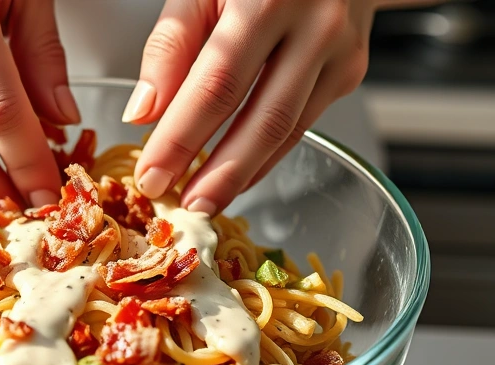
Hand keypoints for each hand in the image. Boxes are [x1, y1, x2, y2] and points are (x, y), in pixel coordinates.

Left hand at [125, 0, 376, 213]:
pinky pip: (302, 124)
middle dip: (218, 174)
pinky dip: (266, 156)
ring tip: (204, 201)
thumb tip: (144, 114)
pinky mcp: (350, 70)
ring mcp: (340, 51)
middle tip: (182, 208)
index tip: (151, 176)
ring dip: (243, 175)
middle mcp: (315, 25)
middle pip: (263, 120)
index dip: (181, 138)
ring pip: (288, 131)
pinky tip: (237, 174)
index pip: (217, 85)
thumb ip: (172, 44)